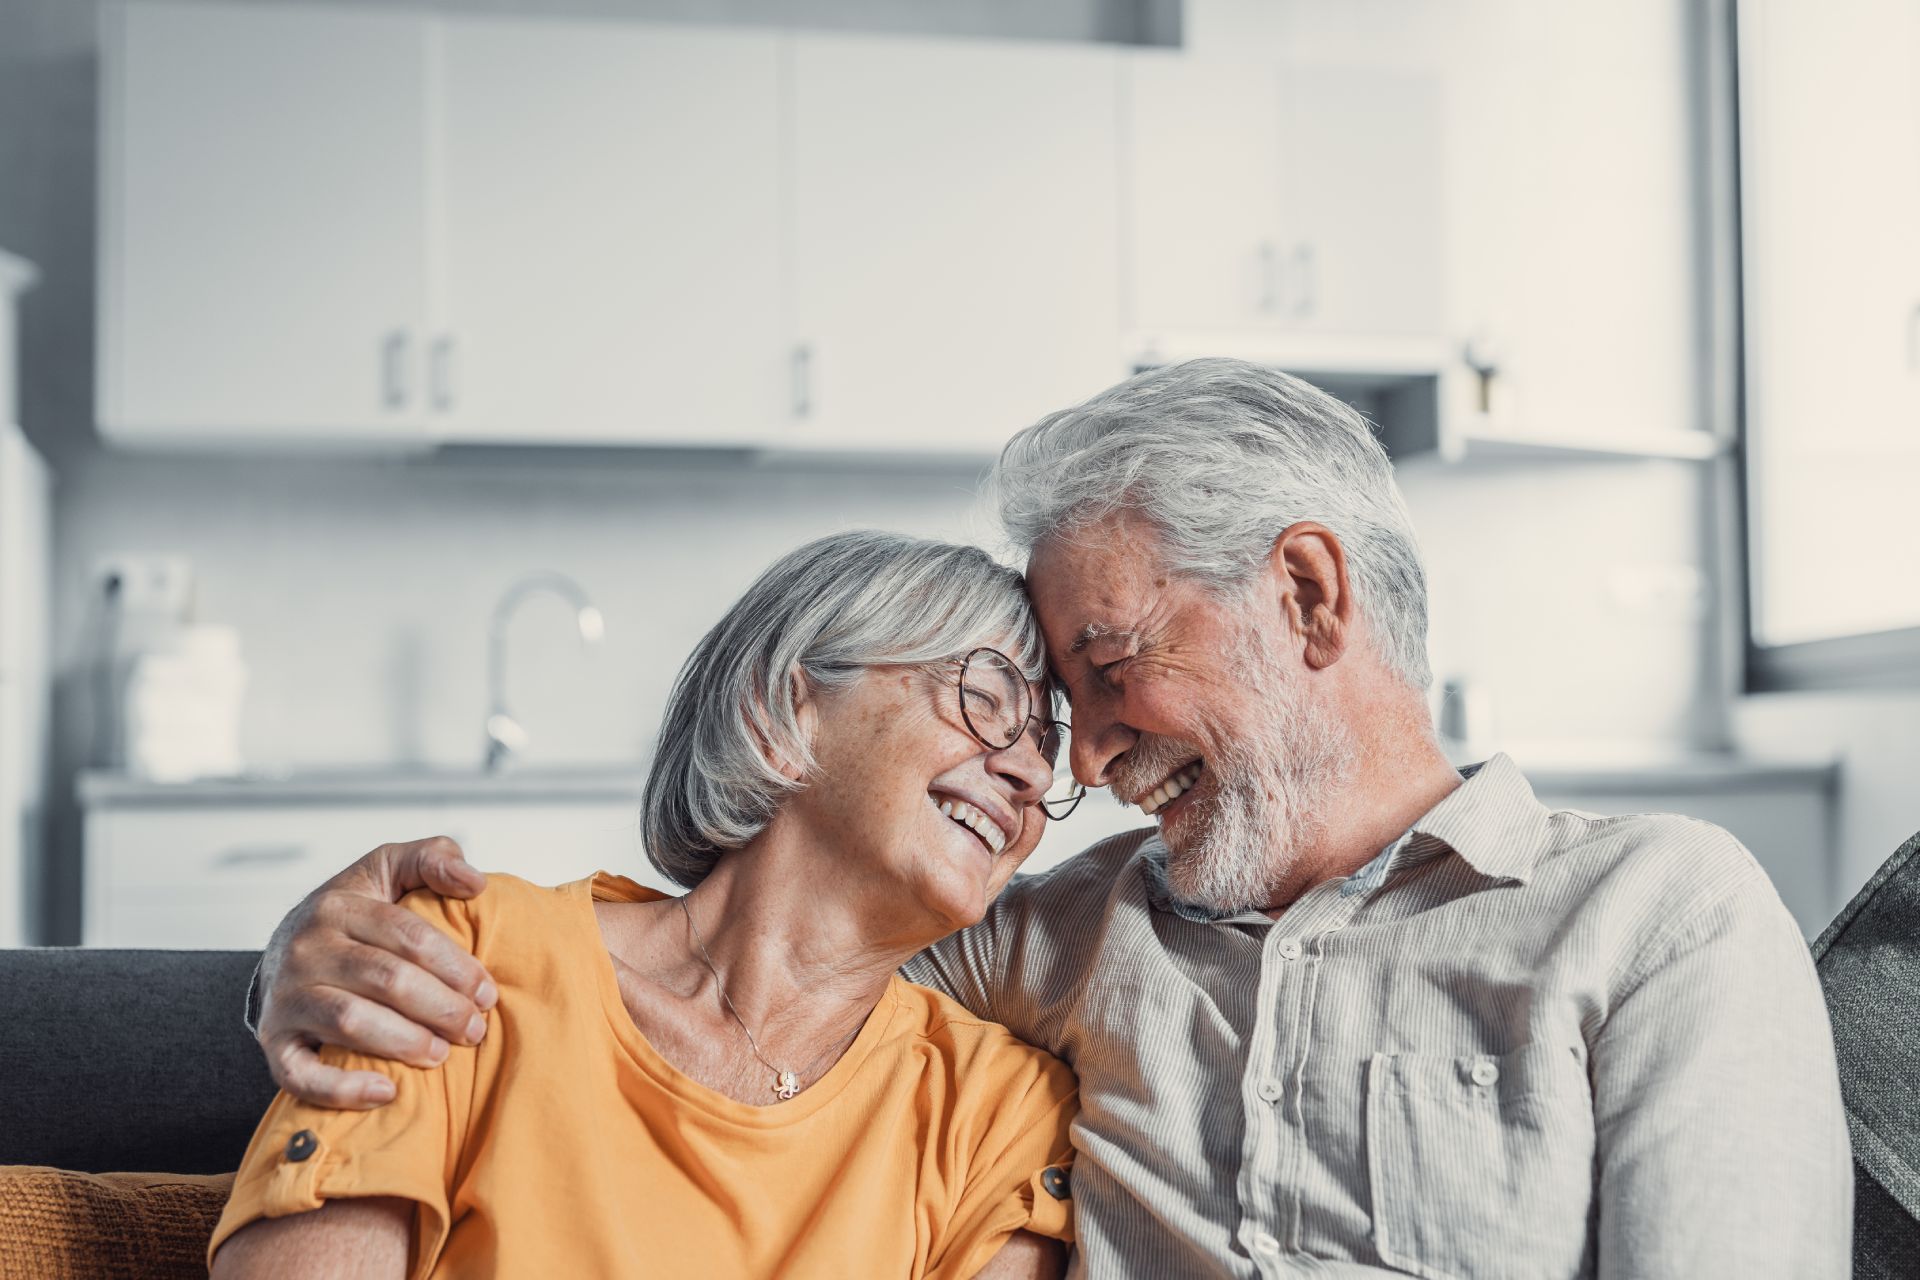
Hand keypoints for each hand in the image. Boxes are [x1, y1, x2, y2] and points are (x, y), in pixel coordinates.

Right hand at [257, 836, 496, 1108]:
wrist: (282, 951)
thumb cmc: (354, 913)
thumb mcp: (387, 870)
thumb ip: (431, 858)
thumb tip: (474, 880)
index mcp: (338, 905)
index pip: (407, 935)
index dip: (454, 966)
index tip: (488, 992)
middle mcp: (306, 949)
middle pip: (385, 979)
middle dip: (440, 1007)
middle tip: (475, 1030)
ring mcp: (286, 997)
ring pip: (350, 1022)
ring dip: (405, 1042)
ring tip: (442, 1053)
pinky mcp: (274, 1041)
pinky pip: (300, 1073)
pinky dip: (342, 1089)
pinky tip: (387, 1093)